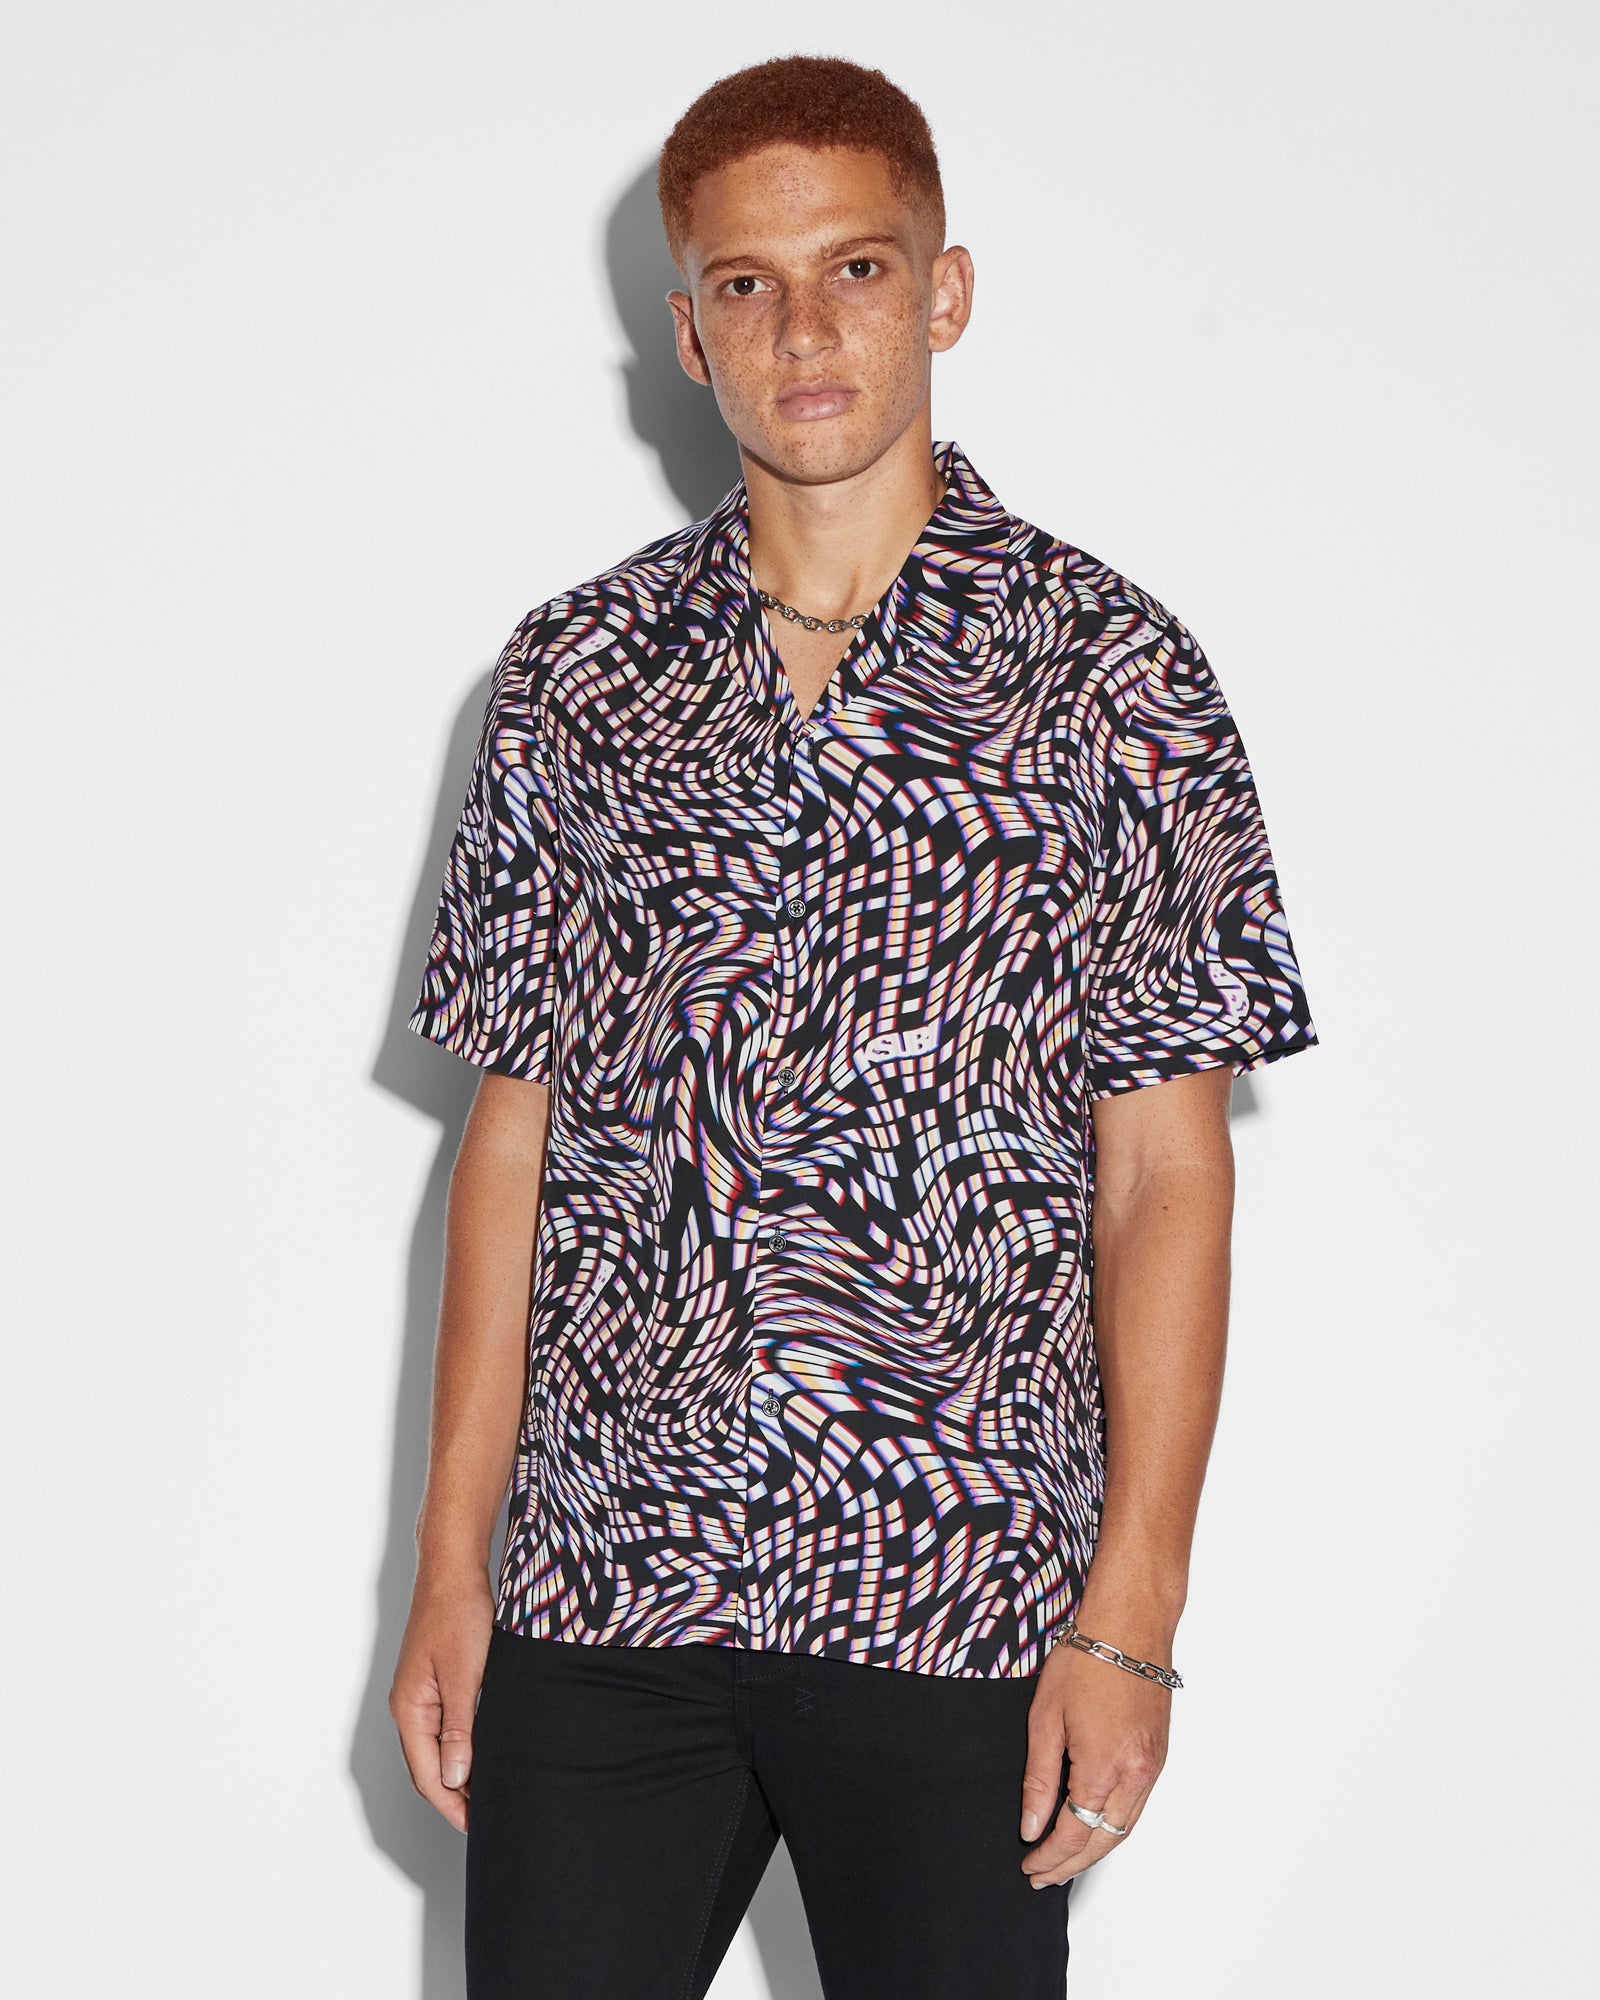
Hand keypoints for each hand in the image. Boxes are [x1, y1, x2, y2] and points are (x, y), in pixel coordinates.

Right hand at [389, 1572, 495, 1832]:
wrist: (453, 1569)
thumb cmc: (458, 1614)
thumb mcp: (465, 1674)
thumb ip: (459, 1728)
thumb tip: (456, 1778)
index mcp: (410, 1709)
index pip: (428, 1774)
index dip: (452, 1805)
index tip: (477, 1827)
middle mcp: (409, 1706)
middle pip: (428, 1767)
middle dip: (454, 1797)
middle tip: (486, 1820)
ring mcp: (420, 1694)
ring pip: (436, 1748)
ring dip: (459, 1774)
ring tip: (487, 1795)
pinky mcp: (435, 1681)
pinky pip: (444, 1727)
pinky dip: (462, 1748)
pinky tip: (482, 1753)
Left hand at [1019, 1636, 1170, 1886]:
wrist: (1130, 1625)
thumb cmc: (1087, 1659)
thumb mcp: (1045, 1717)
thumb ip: (1039, 1778)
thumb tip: (1031, 1825)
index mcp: (1103, 1768)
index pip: (1074, 1834)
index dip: (1050, 1856)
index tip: (1030, 1865)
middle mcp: (1135, 1775)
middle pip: (1103, 1841)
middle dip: (1072, 1864)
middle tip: (1043, 1874)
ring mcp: (1153, 1766)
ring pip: (1124, 1828)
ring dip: (1095, 1848)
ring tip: (1065, 1859)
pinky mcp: (1160, 1755)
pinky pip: (1138, 1806)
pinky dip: (1114, 1824)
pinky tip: (1094, 1824)